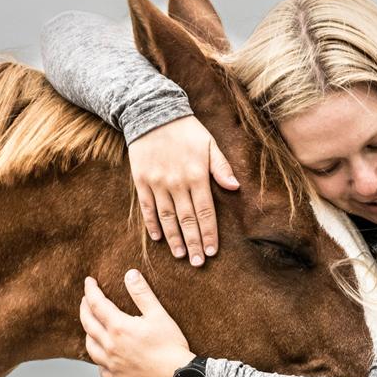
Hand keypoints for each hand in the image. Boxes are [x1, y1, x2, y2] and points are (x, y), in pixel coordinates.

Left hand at [79, 269, 195, 376]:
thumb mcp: (158, 315)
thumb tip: (130, 274)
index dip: (90, 290)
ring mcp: (111, 364)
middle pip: (87, 323)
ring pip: (90, 346)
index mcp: (119, 327)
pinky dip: (99, 359)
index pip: (96, 303)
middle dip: (84, 308)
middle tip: (86, 299)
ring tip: (92, 326)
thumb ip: (142, 294)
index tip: (89, 281)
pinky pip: (100, 368)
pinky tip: (105, 356)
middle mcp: (109, 346)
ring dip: (88, 333)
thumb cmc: (170, 346)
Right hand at [128, 115, 238, 266]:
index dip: (209, 233)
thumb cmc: (186, 130)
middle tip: (198, 263)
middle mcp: (177, 183)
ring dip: (174, 239)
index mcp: (197, 175)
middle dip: (194, 243)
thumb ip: (221, 167)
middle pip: (187, 220)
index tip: (212, 251)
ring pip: (167, 218)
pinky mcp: (141, 181)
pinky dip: (152, 224)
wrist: (151, 113)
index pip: (206, 212)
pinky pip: (147, 208)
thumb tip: (235, 187)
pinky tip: (158, 238)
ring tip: (181, 255)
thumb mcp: (209, 144)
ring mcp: (157, 183)